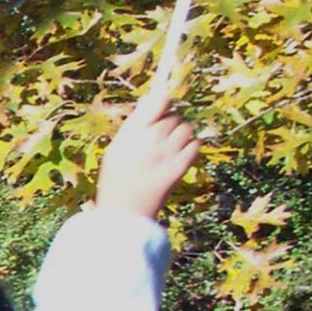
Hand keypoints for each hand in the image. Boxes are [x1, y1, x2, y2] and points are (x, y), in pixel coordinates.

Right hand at [94, 85, 199, 220]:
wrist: (125, 211)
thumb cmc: (115, 178)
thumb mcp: (116, 149)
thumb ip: (134, 124)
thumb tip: (150, 98)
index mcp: (133, 132)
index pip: (158, 101)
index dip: (164, 99)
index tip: (164, 103)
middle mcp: (153, 138)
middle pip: (173, 116)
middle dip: (168, 122)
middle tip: (159, 137)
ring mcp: (169, 152)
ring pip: (187, 128)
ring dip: (181, 134)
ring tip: (168, 148)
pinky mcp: (183, 165)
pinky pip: (196, 144)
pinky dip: (190, 147)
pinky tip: (177, 156)